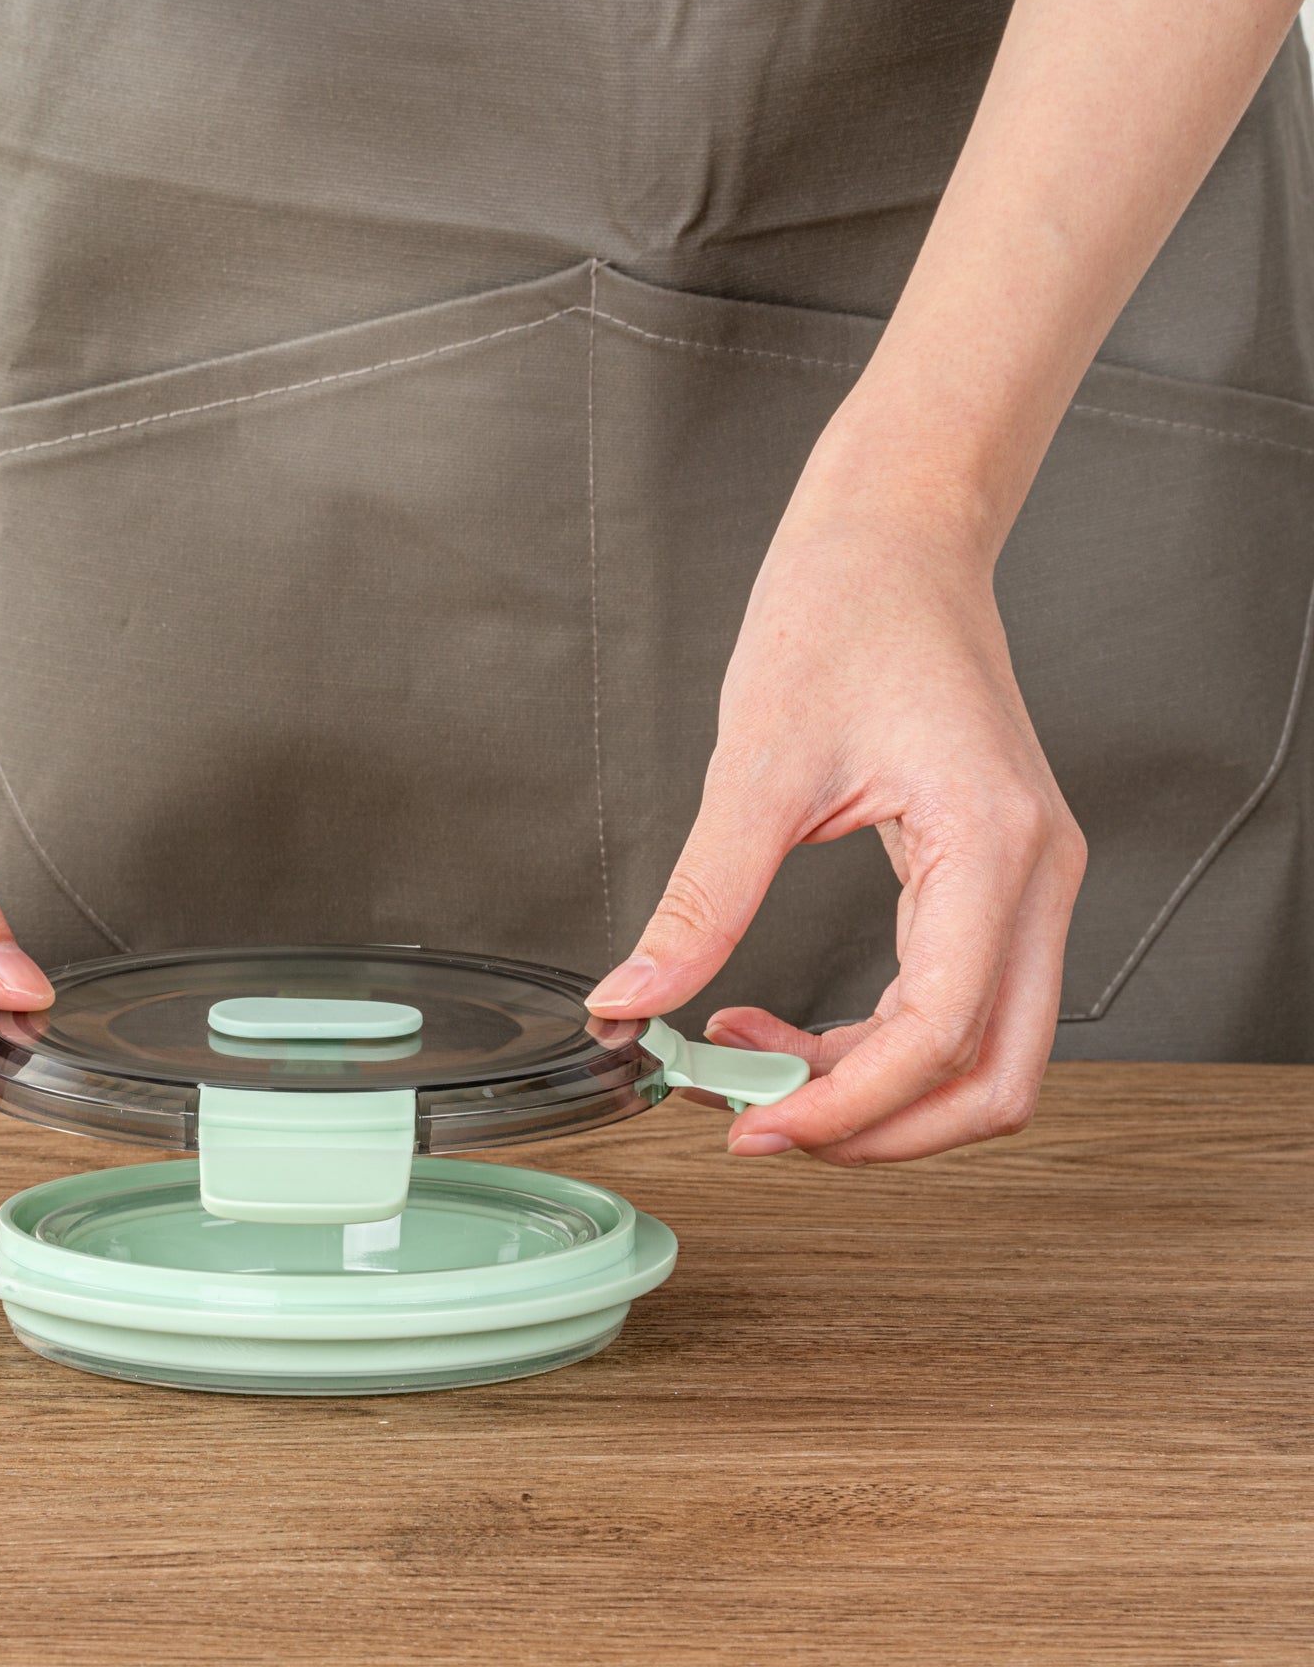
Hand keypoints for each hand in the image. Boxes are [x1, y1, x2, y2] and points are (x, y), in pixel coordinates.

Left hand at [587, 489, 1085, 1164]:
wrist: (895, 537)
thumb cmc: (844, 613)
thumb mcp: (756, 766)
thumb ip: (700, 901)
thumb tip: (630, 1003)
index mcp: (995, 846)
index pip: (940, 1038)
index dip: (844, 1108)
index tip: (749, 1126)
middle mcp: (1036, 877)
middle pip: (993, 1081)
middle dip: (876, 1130)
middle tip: (757, 1126)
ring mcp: (1026, 882)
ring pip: (981, 1056)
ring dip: (873, 1093)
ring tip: (752, 1068)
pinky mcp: (994, 880)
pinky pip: (957, 1003)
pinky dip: (876, 1044)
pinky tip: (784, 1026)